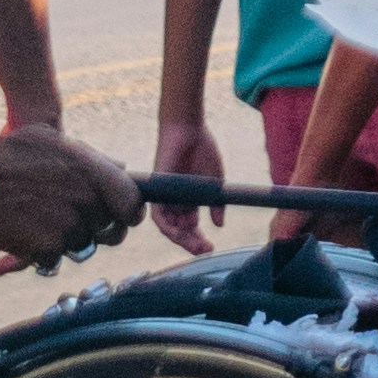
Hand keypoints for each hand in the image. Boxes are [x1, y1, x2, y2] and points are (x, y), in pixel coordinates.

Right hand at [0, 128, 147, 269]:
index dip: (130, 212)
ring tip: (40, 219)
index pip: (132, 201)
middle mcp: (85, 198)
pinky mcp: (47, 250)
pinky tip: (24, 233)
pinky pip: (55, 259)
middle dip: (98, 229)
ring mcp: (68, 226)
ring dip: (67, 239)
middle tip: (75, 220)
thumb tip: (122, 167)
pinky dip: (42, 253)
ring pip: (83, 246)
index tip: (123, 216)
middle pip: (111, 230)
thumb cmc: (9, 155)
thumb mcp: (53, 141)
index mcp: (90, 168)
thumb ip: (91, 158)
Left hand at [148, 112, 225, 254]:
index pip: (191, 227)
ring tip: (195, 244)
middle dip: (191, 242)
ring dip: (180, 238)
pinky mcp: (158, 191)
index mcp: (190, 201)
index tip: (210, 247)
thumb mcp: (215, 181)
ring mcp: (167, 198)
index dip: (199, 239)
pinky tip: (177, 233)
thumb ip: (216, 204)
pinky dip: (166, 226)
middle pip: (180, 230)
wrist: (189, 128)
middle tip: (204, 249)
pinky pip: (158, 215)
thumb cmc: (203, 150)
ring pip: (169, 226)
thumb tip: (219, 225)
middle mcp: (176, 202)